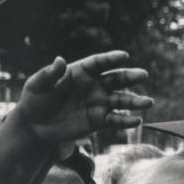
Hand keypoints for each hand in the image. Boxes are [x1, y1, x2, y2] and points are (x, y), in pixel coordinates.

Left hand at [15, 51, 152, 143]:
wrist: (35, 126)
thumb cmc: (35, 101)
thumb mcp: (37, 85)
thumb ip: (49, 74)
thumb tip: (60, 60)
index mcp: (81, 72)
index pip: (99, 63)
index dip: (111, 59)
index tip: (124, 56)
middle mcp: (94, 86)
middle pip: (116, 79)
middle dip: (130, 77)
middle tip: (143, 75)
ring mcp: (99, 103)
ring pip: (121, 100)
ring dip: (136, 101)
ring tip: (148, 102)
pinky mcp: (99, 120)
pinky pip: (116, 120)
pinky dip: (127, 121)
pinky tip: (136, 121)